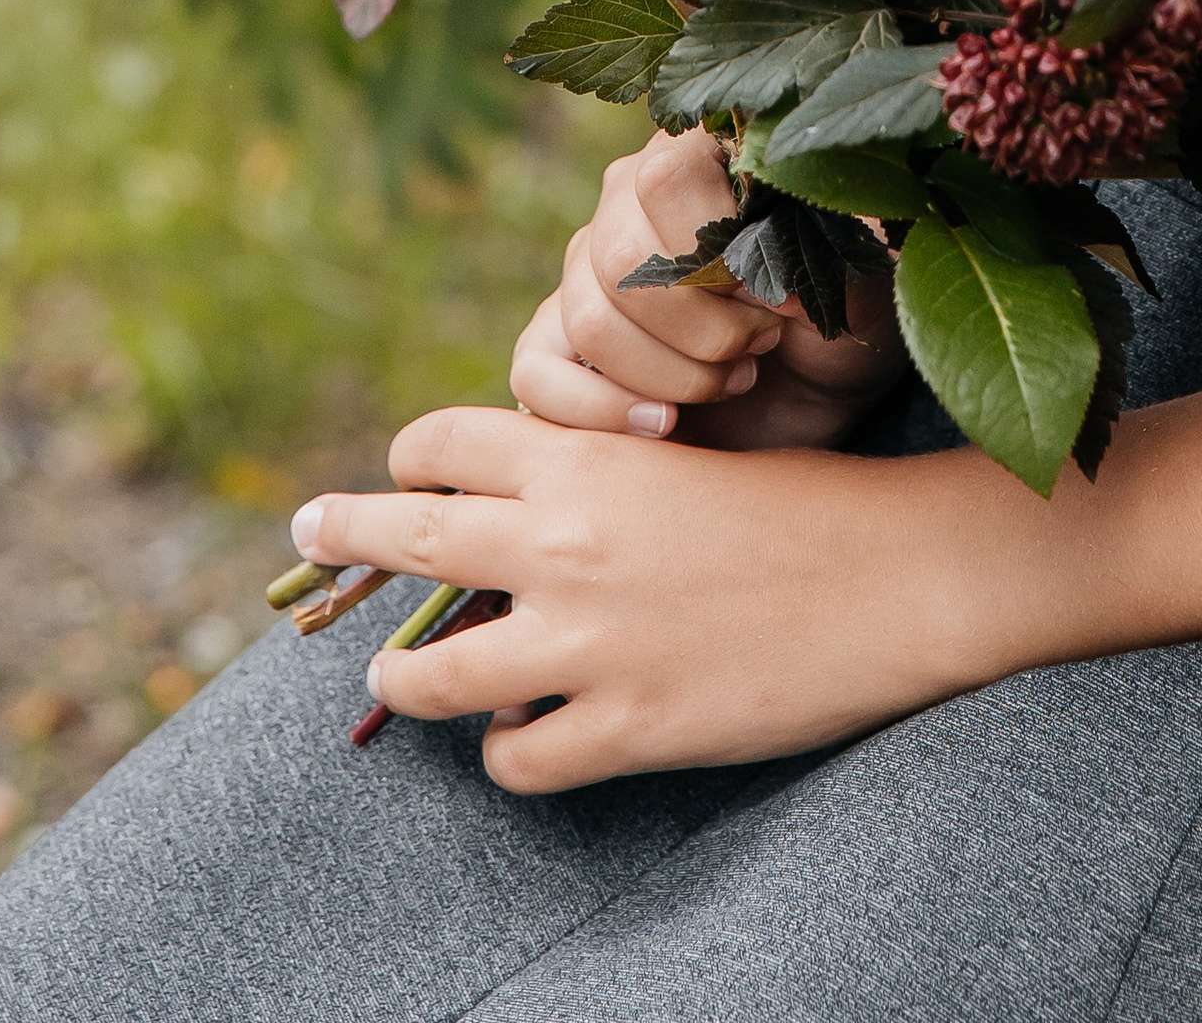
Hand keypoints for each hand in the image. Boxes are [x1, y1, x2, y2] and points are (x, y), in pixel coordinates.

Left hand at [291, 405, 984, 784]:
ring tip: (393, 687)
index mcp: (586, 459)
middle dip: (344, 531)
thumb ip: (591, 481)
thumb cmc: (801, 506)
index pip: (440, 443)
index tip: (401, 475)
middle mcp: (566, 543)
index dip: (410, 459)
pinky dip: (513, 753)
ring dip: (403, 686)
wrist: (896, 576)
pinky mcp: (623, 728)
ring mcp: (587, 644)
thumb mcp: (681, 463)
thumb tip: (507, 514)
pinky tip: (534, 739)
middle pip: (406, 539)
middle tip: (305, 530)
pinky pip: (515, 759)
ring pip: (430, 680)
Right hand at [510, 133, 907, 451]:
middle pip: (618, 256)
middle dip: (702, 328)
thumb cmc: (847, 320)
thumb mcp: (860, 283)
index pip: (666, 179)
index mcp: (697, 157)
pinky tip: (666, 427)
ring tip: (735, 381)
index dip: (718, 254)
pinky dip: (599, 411)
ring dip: (671, 375)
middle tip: (760, 349)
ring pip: (588, 319)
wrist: (821, 394)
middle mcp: (625, 202)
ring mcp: (583, 273)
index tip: (778, 303)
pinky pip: (533, 372)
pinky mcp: (560, 344)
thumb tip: (765, 282)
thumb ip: (820, 259)